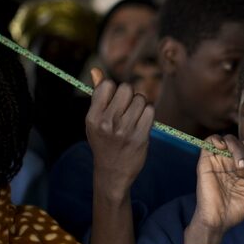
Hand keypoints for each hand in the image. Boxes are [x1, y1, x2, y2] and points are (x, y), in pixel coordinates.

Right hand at [85, 68, 153, 198]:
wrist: (113, 172)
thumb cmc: (104, 142)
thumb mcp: (94, 121)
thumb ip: (98, 96)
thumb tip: (96, 70)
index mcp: (93, 117)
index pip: (107, 85)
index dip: (114, 89)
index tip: (115, 101)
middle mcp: (107, 123)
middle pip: (126, 89)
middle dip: (129, 95)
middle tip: (127, 108)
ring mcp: (124, 130)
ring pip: (141, 99)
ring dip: (141, 104)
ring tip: (135, 116)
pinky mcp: (140, 136)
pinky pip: (150, 110)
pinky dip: (148, 113)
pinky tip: (142, 122)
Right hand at [192, 135, 243, 234]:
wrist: (217, 221)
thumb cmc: (235, 210)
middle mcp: (233, 161)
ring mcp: (220, 159)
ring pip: (232, 140)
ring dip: (240, 149)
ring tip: (241, 166)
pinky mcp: (206, 160)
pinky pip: (211, 140)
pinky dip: (219, 140)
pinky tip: (225, 150)